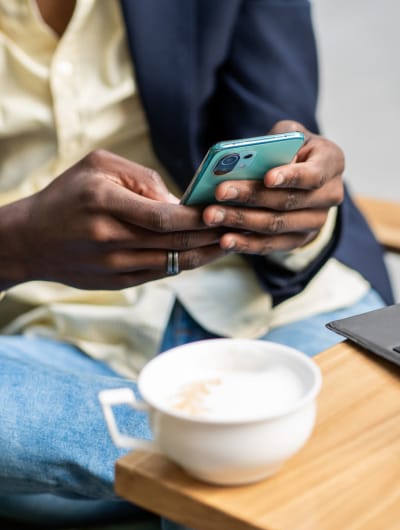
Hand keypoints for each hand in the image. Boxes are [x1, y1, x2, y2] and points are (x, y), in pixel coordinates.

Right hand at [0, 150, 225, 289]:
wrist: (31, 240)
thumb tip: (180, 201)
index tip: (222, 211)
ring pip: (172, 263)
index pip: (164, 216)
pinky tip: (202, 254)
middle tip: (239, 227)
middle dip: (211, 236)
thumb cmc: (68, 195)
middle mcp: (109, 238)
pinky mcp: (116, 283)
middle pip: (174, 242)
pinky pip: (160, 274)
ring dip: (205, 254)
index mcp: (105, 202)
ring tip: (229, 243)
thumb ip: (141, 178)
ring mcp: (112, 265)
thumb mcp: (98, 166)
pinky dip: (184, 264)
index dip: (198, 217)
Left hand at [202, 120, 344, 254]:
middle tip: (219, 192)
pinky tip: (224, 240)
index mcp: (332, 162)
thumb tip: (244, 159)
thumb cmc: (291, 148)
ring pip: (275, 225)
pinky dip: (245, 243)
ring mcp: (315, 223)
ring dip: (240, 221)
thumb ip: (273, 142)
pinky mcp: (297, 241)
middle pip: (287, 202)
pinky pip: (270, 246)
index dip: (291, 177)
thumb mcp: (287, 135)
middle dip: (250, 197)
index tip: (267, 177)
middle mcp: (329, 195)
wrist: (302, 174)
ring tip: (211, 215)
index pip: (313, 174)